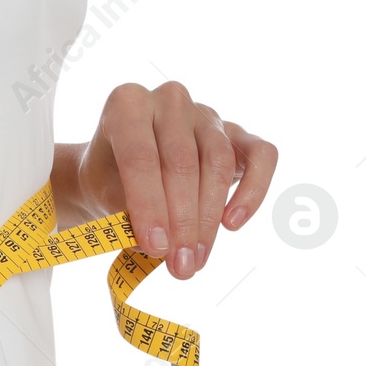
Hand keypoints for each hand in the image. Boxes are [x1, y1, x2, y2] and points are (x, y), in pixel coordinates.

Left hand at [75, 81, 278, 278]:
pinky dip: (253, 191)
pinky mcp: (238, 132)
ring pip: (217, 163)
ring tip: (196, 259)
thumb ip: (127, 214)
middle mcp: (169, 100)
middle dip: (182, 221)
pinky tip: (233, 223)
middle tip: (180, 265)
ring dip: (209, 218)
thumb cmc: (109, 181)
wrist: (119, 170)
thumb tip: (159, 246)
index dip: (148, 205)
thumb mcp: (104, 196)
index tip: (154, 248)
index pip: (140, 155)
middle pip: (182, 162)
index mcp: (126, 104)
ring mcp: (206, 114)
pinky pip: (261, 155)